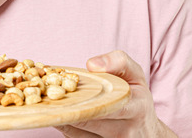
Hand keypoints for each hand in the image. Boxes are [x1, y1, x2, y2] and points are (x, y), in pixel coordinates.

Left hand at [55, 51, 176, 137]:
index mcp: (135, 108)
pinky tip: (59, 114)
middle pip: (86, 119)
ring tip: (48, 103)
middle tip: (45, 94)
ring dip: (61, 117)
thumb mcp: (135, 75)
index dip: (82, 97)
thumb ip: (118, 62)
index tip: (63, 87)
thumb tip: (92, 65)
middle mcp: (124, 130)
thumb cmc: (137, 99)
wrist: (146, 131)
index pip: (106, 104)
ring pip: (76, 132)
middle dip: (65, 106)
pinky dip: (65, 126)